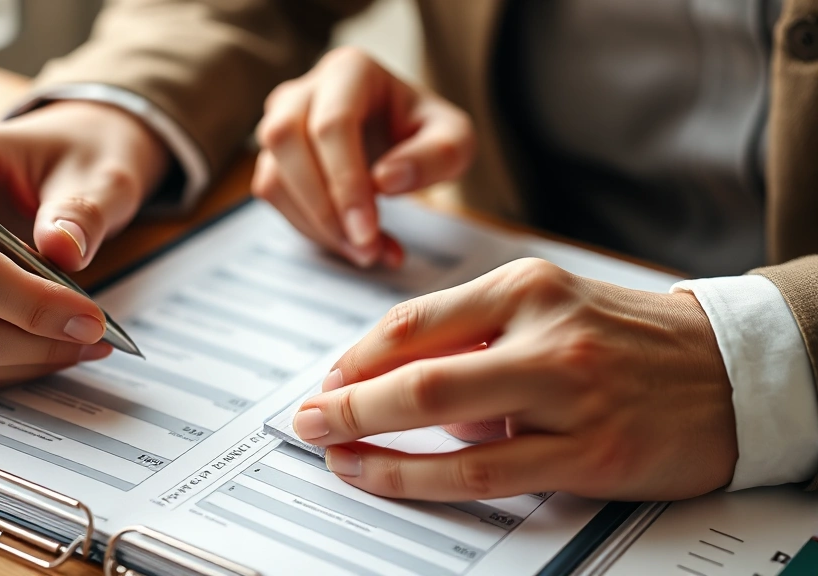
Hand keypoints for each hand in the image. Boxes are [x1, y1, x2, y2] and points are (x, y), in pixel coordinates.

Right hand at [0, 101, 168, 394]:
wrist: (40, 167)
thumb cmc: (63, 161)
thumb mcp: (94, 171)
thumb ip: (84, 208)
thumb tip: (65, 247)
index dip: (31, 301)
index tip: (91, 317)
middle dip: (36, 339)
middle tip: (97, 335)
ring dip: (27, 360)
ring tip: (83, 341)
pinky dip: (7, 369)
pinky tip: (51, 349)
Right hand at [252, 47, 474, 267]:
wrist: (401, 136)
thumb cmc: (425, 132)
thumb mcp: (454, 140)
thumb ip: (436, 155)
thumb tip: (385, 181)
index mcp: (351, 71)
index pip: (333, 124)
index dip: (346, 182)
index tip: (368, 231)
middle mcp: (305, 90)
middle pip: (288, 142)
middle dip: (323, 208)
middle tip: (365, 250)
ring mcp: (280, 121)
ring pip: (272, 176)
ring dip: (315, 226)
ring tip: (367, 252)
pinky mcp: (273, 156)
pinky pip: (273, 196)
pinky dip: (309, 229)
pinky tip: (351, 244)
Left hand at [292, 259, 736, 500]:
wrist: (730, 370)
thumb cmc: (627, 339)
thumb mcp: (553, 308)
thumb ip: (478, 338)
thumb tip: (402, 387)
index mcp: (528, 286)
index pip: (416, 320)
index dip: (357, 356)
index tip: (327, 379)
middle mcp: (546, 331)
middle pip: (416, 369)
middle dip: (345, 399)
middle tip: (305, 418)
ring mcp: (569, 394)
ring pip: (443, 418)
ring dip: (370, 439)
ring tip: (332, 451)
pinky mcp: (589, 453)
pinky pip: (486, 473)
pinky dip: (421, 478)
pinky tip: (385, 477)